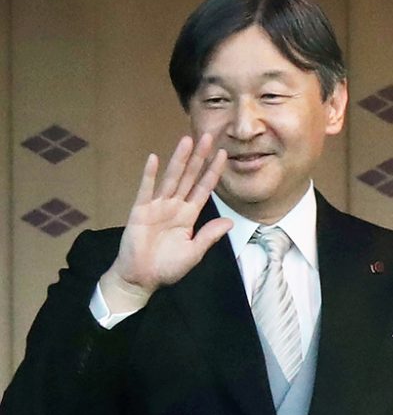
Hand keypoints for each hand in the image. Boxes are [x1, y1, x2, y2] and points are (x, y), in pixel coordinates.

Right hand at [99, 134, 232, 312]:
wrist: (141, 278)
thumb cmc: (167, 267)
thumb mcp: (194, 253)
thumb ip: (209, 236)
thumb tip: (230, 221)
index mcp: (189, 216)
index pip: (204, 189)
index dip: (213, 172)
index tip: (224, 155)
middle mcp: (174, 206)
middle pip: (189, 177)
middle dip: (199, 157)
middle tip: (207, 136)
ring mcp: (157, 206)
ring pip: (171, 178)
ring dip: (179, 160)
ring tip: (187, 141)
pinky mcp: (140, 211)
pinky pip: (145, 190)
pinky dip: (149, 175)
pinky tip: (154, 159)